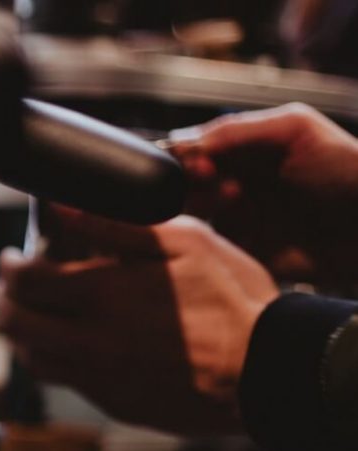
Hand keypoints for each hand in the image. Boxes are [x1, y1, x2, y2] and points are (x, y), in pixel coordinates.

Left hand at [0, 210, 279, 433]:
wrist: (267, 371)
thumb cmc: (233, 301)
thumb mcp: (184, 243)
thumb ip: (114, 223)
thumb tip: (61, 205)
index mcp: (102, 295)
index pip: (23, 282)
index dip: (7, 267)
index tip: (11, 258)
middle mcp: (89, 341)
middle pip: (13, 324)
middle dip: (2, 301)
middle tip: (9, 287)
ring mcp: (98, 377)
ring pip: (32, 359)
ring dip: (22, 334)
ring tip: (33, 314)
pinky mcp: (113, 402)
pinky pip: (65, 381)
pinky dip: (53, 360)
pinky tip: (70, 343)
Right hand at [171, 103, 357, 281]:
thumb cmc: (348, 170)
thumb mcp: (295, 129)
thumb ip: (239, 129)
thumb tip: (185, 141)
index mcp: (243, 150)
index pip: (192, 147)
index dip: (186, 153)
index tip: (199, 160)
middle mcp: (232, 181)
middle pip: (182, 181)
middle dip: (188, 179)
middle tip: (208, 177)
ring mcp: (234, 217)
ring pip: (188, 212)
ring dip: (201, 205)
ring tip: (233, 198)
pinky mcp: (240, 249)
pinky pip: (204, 246)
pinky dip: (202, 238)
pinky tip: (229, 227)